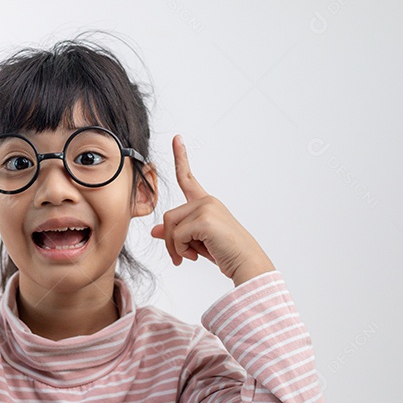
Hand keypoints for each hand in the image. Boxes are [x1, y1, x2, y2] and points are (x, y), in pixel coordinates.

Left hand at [151, 135, 274, 286]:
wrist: (246, 263)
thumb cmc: (226, 253)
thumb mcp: (197, 242)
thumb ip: (177, 233)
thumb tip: (155, 231)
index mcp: (206, 203)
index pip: (188, 177)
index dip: (180, 158)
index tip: (177, 139)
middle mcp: (206, 201)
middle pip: (169, 216)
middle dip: (171, 240)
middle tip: (180, 258)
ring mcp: (206, 208)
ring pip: (170, 225)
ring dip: (175, 247)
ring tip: (189, 257)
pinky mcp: (205, 219)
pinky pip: (177, 235)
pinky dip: (181, 250)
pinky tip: (195, 256)